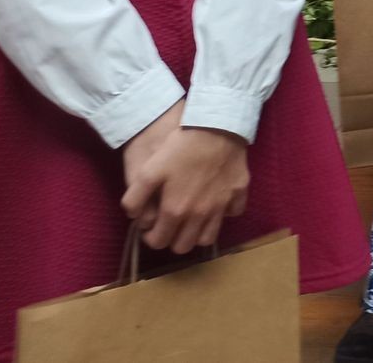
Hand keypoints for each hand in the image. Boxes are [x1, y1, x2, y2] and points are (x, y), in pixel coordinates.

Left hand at [121, 105, 250, 253]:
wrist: (216, 127)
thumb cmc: (180, 147)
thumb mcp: (148, 170)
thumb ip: (135, 198)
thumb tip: (134, 217)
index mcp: (175, 211)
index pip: (159, 242)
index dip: (150, 238)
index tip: (150, 228)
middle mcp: (199, 215)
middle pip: (184, 246)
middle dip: (173, 240)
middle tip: (169, 223)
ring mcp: (222, 206)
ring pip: (208, 238)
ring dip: (197, 234)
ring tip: (191, 219)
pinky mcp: (239, 193)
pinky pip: (233, 213)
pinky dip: (224, 213)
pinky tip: (216, 201)